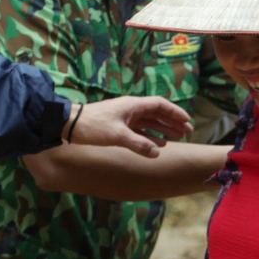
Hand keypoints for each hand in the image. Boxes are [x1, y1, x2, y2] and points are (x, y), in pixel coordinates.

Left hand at [67, 96, 193, 157]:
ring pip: (150, 122)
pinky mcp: (119, 127)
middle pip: (157, 113)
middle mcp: (131, 110)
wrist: (70, 125)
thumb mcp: (117, 136)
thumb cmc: (92, 126)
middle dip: (173, 122)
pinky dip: (150, 137)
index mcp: (133, 106)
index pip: (160, 105)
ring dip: (163, 129)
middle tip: (187, 132)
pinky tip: (158, 144)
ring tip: (177, 138)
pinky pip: (140, 131)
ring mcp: (125, 118)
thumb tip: (157, 153)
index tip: (187, 121)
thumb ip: (138, 144)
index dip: (175, 113)